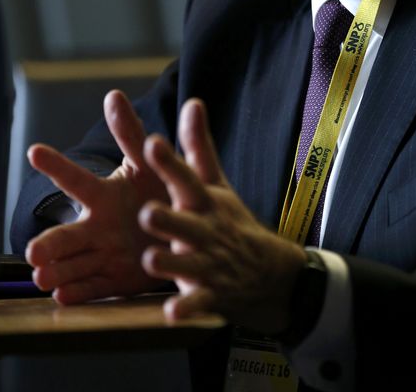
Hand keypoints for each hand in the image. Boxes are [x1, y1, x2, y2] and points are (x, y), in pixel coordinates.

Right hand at [26, 90, 169, 303]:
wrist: (182, 229)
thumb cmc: (159, 188)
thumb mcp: (149, 162)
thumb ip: (131, 134)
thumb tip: (113, 94)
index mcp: (104, 195)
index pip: (76, 180)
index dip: (57, 165)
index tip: (35, 151)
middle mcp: (96, 226)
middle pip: (67, 235)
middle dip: (49, 244)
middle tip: (34, 252)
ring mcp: (102, 254)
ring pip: (73, 264)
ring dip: (57, 271)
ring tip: (43, 277)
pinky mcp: (114, 279)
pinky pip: (94, 287)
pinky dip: (79, 291)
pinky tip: (64, 296)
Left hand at [139, 98, 306, 333]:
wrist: (269, 272)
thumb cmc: (230, 221)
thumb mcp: (215, 185)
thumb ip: (197, 147)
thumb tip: (192, 103)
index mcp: (204, 202)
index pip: (186, 178)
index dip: (169, 162)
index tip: (151, 143)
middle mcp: (206, 230)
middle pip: (186, 223)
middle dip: (167, 219)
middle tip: (146, 212)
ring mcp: (210, 263)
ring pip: (188, 263)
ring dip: (171, 263)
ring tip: (151, 261)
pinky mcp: (212, 294)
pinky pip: (199, 304)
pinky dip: (187, 309)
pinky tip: (172, 314)